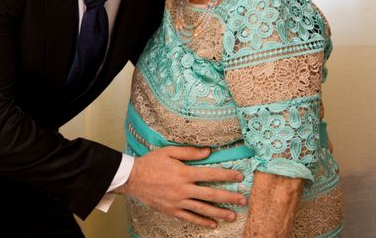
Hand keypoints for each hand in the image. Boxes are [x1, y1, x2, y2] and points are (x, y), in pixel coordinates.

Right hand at [116, 146, 246, 228]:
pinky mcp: (172, 210)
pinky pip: (190, 217)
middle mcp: (184, 188)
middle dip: (229, 197)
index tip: (239, 176)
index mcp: (184, 172)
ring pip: (203, 208)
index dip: (227, 175)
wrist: (133, 178)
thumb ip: (189, 152)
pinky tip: (213, 223)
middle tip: (243, 199)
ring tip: (233, 215)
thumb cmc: (151, 163)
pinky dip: (202, 221)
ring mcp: (178, 201)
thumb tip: (208, 152)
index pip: (211, 174)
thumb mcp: (169, 152)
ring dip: (220, 212)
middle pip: (211, 194)